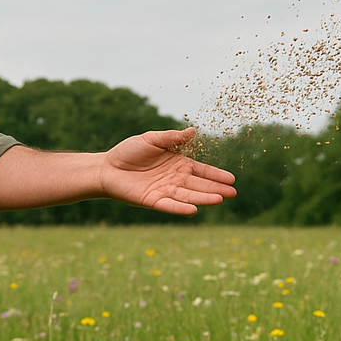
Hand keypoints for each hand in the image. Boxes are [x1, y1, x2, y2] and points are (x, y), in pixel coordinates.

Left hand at [101, 127, 235, 214]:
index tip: (232, 179)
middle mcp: (174, 179)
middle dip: (215, 189)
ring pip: (187, 196)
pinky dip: (180, 208)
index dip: (216, 175)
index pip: (201, 171)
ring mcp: (164, 191)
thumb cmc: (129, 152)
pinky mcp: (152, 201)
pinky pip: (169, 205)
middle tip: (232, 193)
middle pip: (198, 185)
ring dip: (203, 198)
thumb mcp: (152, 139)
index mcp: (178, 164)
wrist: (107, 167)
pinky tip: (193, 209)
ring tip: (219, 199)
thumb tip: (193, 131)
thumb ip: (172, 138)